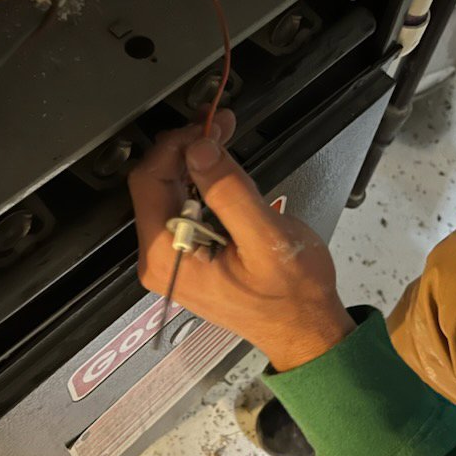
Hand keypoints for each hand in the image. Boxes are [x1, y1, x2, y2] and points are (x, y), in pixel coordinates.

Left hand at [128, 111, 353, 371]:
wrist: (305, 331)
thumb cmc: (292, 296)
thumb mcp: (267, 238)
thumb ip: (229, 191)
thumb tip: (198, 148)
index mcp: (167, 256)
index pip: (150, 180)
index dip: (178, 143)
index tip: (209, 124)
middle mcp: (159, 259)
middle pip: (155, 183)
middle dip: (187, 148)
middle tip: (221, 124)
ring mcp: (171, 258)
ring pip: (169, 192)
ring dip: (196, 162)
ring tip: (224, 139)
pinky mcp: (187, 256)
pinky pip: (183, 208)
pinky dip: (202, 183)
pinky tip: (223, 171)